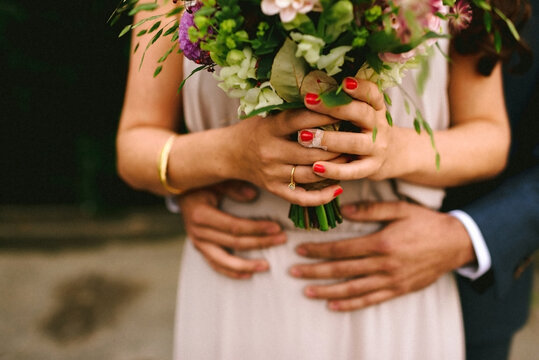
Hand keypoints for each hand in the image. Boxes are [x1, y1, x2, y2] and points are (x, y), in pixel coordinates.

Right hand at [178, 183, 286, 278]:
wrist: (181, 190)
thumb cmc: (202, 182)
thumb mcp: (216, 179)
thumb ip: (233, 187)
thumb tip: (253, 195)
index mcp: (201, 214)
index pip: (234, 226)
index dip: (257, 228)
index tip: (276, 227)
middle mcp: (198, 231)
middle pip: (234, 243)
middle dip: (260, 242)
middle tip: (282, 239)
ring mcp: (197, 242)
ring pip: (225, 260)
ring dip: (247, 265)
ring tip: (267, 266)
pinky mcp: (199, 248)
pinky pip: (216, 264)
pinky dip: (232, 272)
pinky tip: (248, 275)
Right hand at [228, 109, 343, 206]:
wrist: (230, 153)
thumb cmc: (255, 129)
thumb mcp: (268, 115)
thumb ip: (292, 111)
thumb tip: (328, 99)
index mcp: (269, 129)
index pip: (300, 121)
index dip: (324, 116)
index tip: (346, 111)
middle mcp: (270, 152)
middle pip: (311, 152)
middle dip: (337, 146)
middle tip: (357, 139)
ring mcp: (272, 174)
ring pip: (311, 174)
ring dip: (335, 168)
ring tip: (352, 159)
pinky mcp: (275, 189)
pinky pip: (302, 197)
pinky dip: (322, 196)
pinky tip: (339, 188)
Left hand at [289, 201, 475, 310]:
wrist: (456, 243)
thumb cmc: (426, 223)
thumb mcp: (400, 209)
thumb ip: (371, 209)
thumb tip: (343, 211)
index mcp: (381, 243)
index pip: (341, 249)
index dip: (318, 250)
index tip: (300, 249)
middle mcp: (383, 265)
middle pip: (341, 270)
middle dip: (314, 271)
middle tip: (293, 272)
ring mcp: (391, 280)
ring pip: (352, 289)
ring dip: (327, 291)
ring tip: (307, 292)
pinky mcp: (398, 290)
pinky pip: (371, 300)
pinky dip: (351, 305)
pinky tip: (334, 306)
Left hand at [299, 77, 396, 180]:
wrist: (393, 157)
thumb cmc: (367, 130)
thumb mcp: (365, 114)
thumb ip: (347, 103)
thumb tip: (314, 87)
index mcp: (376, 109)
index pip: (372, 94)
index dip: (360, 87)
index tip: (344, 81)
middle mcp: (378, 127)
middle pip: (362, 114)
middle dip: (335, 107)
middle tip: (309, 101)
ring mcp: (376, 148)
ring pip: (354, 143)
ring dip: (329, 139)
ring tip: (303, 136)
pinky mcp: (370, 169)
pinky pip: (352, 171)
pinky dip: (334, 169)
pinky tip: (316, 167)